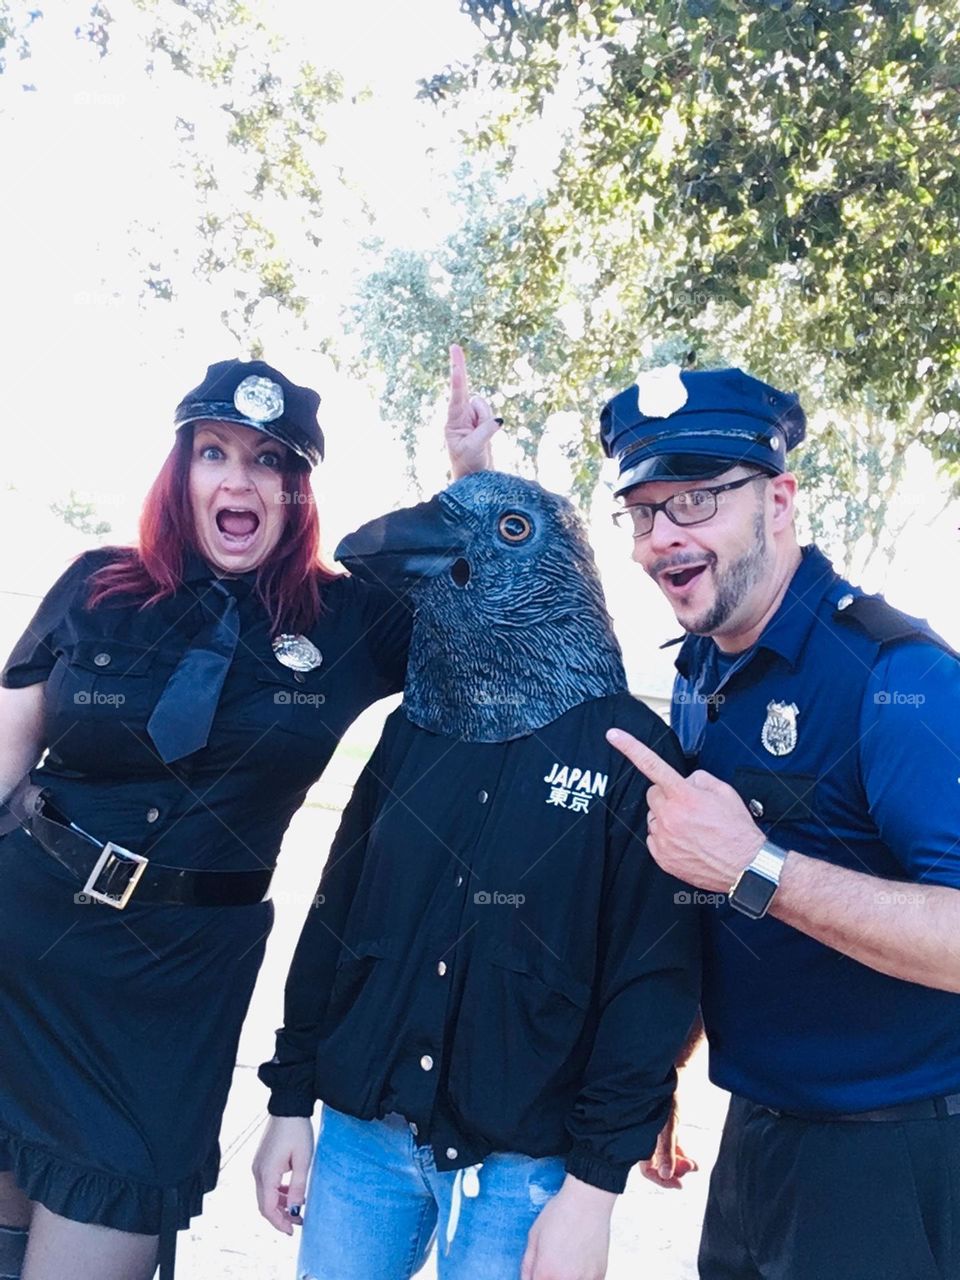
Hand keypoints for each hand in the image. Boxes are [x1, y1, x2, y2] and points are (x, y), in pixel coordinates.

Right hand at [252, 1114, 313, 1234]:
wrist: (288, 1106)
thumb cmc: (297, 1130)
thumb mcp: (303, 1159)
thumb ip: (298, 1186)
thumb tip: (295, 1209)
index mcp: (266, 1173)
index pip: (268, 1208)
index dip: (279, 1223)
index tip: (292, 1231)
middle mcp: (257, 1171)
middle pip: (264, 1204)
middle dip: (279, 1217)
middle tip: (297, 1223)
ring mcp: (258, 1165)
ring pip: (265, 1195)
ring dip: (279, 1205)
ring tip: (297, 1209)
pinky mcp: (262, 1160)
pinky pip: (266, 1183)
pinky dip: (276, 1192)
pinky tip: (290, 1192)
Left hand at [445, 342, 501, 478]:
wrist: (475, 477)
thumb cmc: (468, 464)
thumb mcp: (475, 448)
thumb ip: (486, 431)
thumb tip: (498, 419)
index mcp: (453, 421)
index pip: (456, 395)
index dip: (458, 376)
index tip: (456, 358)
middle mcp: (460, 415)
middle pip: (472, 396)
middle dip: (469, 388)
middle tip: (455, 354)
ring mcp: (471, 417)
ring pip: (486, 407)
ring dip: (488, 422)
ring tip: (481, 440)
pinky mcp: (482, 421)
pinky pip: (492, 415)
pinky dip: (492, 425)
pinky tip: (484, 439)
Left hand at [520, 1175, 613, 1279]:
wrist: (588, 1201)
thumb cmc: (561, 1212)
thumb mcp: (534, 1235)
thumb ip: (527, 1264)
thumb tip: (525, 1279)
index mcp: (546, 1271)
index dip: (535, 1278)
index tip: (538, 1272)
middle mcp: (565, 1279)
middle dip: (549, 1277)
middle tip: (553, 1264)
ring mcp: (584, 1279)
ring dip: (566, 1277)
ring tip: (568, 1262)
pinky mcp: (599, 1275)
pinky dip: (582, 1278)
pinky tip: (579, 1264)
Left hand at [605, 730, 765, 892]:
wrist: (745, 867)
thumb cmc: (737, 832)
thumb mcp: (725, 792)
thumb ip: (699, 779)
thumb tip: (685, 781)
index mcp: (684, 796)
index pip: (651, 764)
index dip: (630, 747)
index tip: (614, 736)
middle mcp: (670, 816)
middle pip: (653, 794)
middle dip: (667, 796)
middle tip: (689, 807)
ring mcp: (663, 837)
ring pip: (654, 817)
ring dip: (668, 818)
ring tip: (692, 828)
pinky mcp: (662, 856)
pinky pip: (654, 838)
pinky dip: (667, 837)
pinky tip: (686, 841)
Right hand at [639, 1101, 697, 1189]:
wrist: (672, 1070)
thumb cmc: (667, 1093)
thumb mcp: (669, 1122)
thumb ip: (667, 1148)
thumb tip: (667, 1175)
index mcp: (638, 1137)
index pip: (646, 1169)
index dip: (662, 1180)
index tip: (680, 1185)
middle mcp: (643, 1137)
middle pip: (656, 1165)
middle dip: (675, 1171)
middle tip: (692, 1168)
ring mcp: (652, 1132)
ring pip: (664, 1157)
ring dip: (679, 1163)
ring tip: (695, 1165)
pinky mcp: (660, 1126)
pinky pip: (668, 1147)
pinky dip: (678, 1153)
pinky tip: (689, 1156)